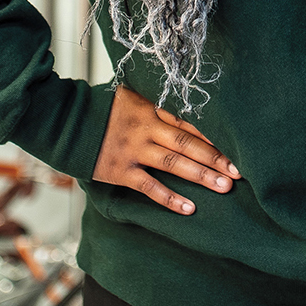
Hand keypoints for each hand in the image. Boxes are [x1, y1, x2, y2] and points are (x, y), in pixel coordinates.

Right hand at [92, 85, 240, 214]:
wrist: (67, 122)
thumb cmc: (102, 109)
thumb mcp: (131, 97)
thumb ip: (156, 103)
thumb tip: (185, 107)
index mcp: (152, 108)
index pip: (189, 122)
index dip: (214, 135)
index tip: (237, 146)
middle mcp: (146, 128)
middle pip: (187, 143)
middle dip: (215, 158)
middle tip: (238, 172)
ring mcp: (134, 150)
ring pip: (174, 164)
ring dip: (201, 176)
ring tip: (224, 187)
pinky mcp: (120, 171)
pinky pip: (149, 187)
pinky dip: (170, 198)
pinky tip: (190, 208)